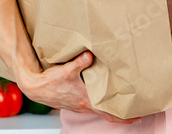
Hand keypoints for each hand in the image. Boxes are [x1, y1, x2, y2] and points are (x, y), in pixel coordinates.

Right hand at [16, 51, 140, 123]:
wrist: (34, 87)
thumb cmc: (49, 82)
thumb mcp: (65, 70)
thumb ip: (79, 62)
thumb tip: (90, 54)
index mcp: (86, 100)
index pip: (109, 113)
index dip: (124, 117)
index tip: (137, 117)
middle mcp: (84, 106)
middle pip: (107, 114)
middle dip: (122, 115)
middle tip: (135, 113)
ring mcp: (79, 105)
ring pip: (99, 110)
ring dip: (110, 110)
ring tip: (120, 104)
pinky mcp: (73, 102)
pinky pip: (91, 106)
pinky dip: (99, 105)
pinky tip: (100, 98)